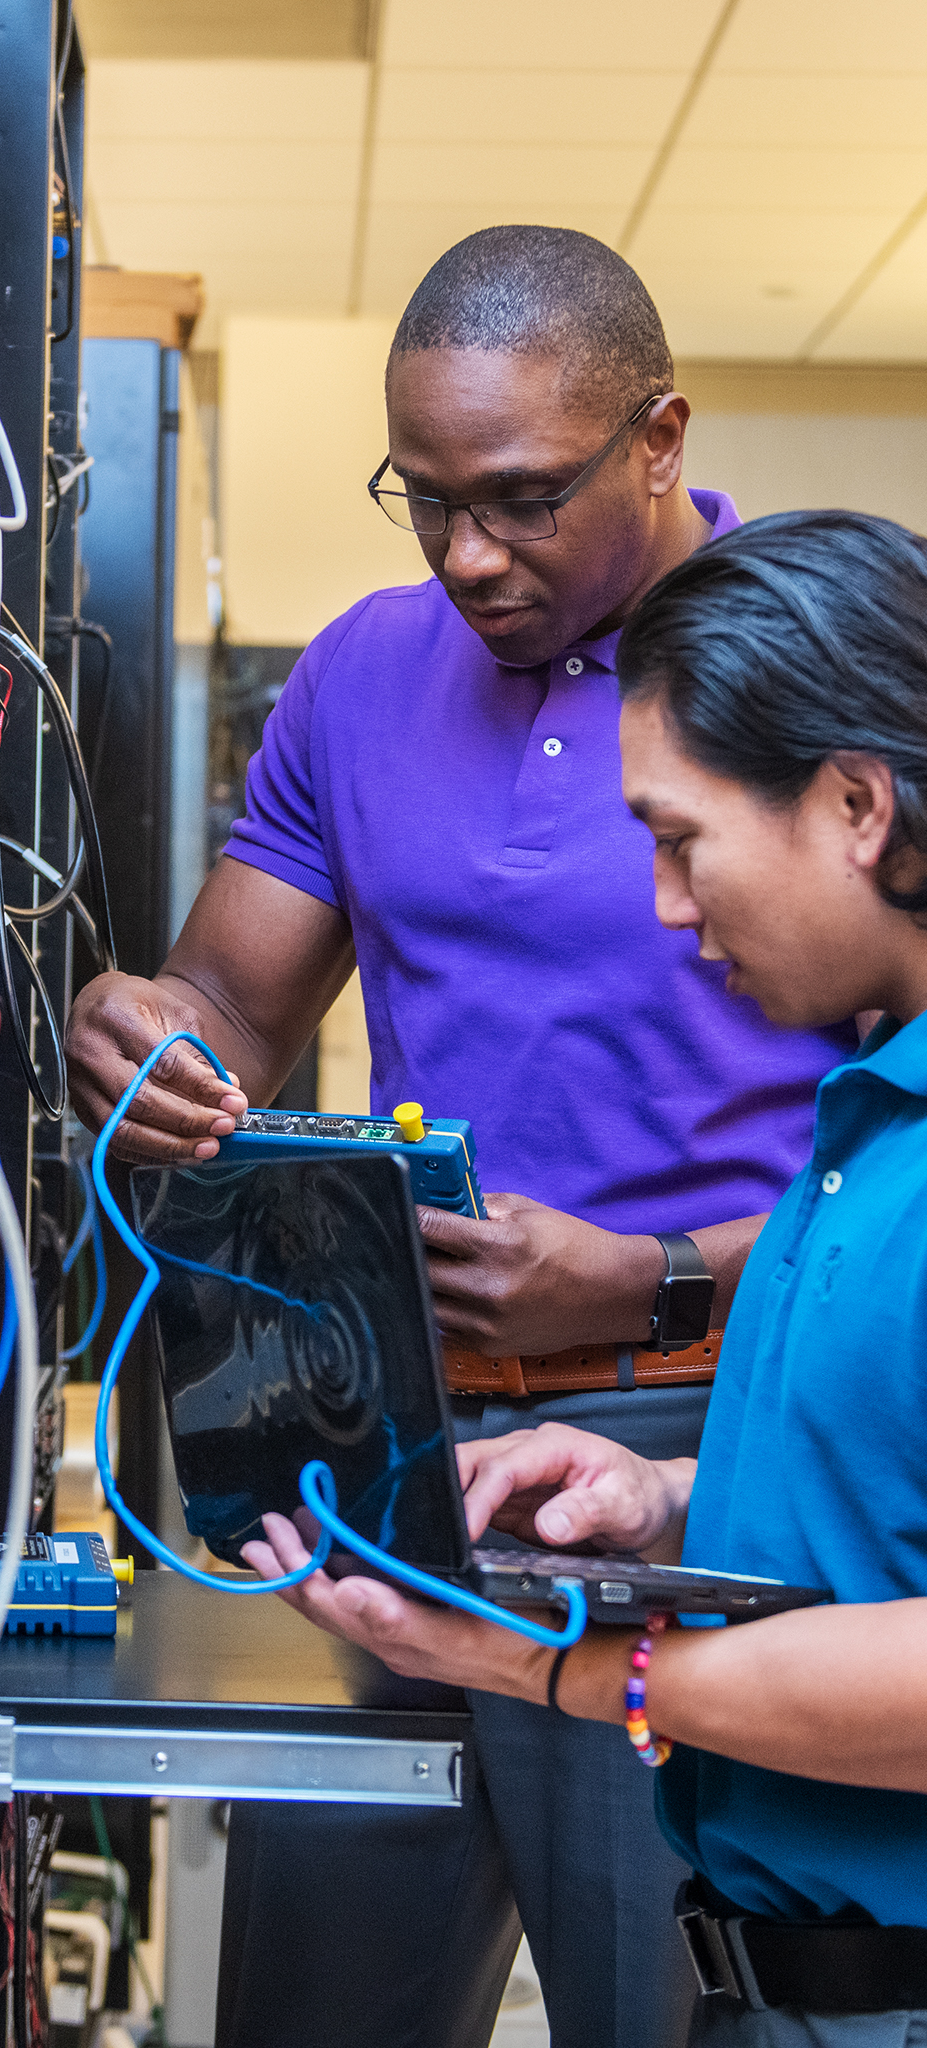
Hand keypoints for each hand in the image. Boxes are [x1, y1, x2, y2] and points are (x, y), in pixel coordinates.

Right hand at [65, 971, 246, 1162]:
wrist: (94, 1005)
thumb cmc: (135, 1006)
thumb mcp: (172, 1012)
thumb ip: (198, 1053)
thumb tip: (228, 1090)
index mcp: (116, 1019)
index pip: (163, 1062)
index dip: (202, 1087)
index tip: (233, 1102)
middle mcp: (91, 1053)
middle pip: (140, 1100)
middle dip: (189, 1121)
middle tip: (224, 1126)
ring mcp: (80, 1084)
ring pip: (124, 1129)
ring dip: (171, 1146)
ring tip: (207, 1147)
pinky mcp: (81, 1109)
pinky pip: (115, 1142)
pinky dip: (151, 1153)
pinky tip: (181, 1152)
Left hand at [241, 1514, 552, 1701]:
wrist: (549, 1660)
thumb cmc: (510, 1645)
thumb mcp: (455, 1630)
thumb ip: (398, 1617)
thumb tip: (346, 1591)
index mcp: (390, 1636)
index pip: (327, 1604)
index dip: (295, 1573)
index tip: (273, 1541)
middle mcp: (389, 1634)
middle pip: (325, 1601)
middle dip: (291, 1567)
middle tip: (266, 1534)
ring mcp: (403, 1627)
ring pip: (342, 1597)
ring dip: (313, 1565)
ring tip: (292, 1536)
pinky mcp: (420, 1616)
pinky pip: (367, 1593)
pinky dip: (345, 1568)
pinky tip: (346, 1551)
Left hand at [418, 1192, 663, 1353]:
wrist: (609, 1294)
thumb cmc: (573, 1248)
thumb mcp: (528, 1212)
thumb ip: (480, 1208)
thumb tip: (442, 1201)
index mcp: (499, 1246)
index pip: (428, 1227)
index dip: (409, 1216)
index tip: (400, 1210)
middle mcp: (489, 1288)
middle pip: (419, 1269)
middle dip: (412, 1250)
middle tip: (414, 1240)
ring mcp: (487, 1323)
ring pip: (426, 1302)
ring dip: (424, 1283)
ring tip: (436, 1268)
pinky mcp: (489, 1345)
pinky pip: (446, 1327)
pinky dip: (444, 1309)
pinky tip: (456, 1294)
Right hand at [457, 1422, 695, 1562]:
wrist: (652, 1501)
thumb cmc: (641, 1494)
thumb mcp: (624, 1505)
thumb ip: (586, 1512)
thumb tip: (548, 1525)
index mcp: (555, 1446)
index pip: (504, 1465)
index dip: (480, 1496)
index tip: (467, 1527)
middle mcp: (531, 1453)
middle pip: (473, 1460)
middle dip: (448, 1489)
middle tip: (437, 1529)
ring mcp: (519, 1476)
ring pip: (469, 1477)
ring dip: (451, 1503)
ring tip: (439, 1536)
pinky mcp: (514, 1500)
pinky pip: (479, 1503)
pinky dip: (463, 1517)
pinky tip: (456, 1539)